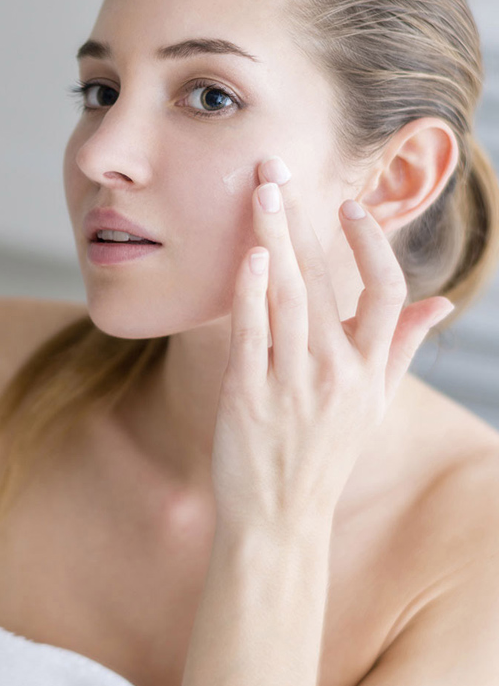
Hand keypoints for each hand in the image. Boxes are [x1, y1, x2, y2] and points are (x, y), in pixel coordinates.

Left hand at [210, 157, 453, 531]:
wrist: (279, 517)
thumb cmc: (324, 453)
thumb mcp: (373, 406)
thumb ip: (400, 350)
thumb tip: (439, 306)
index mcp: (369, 373)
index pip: (388, 295)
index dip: (371, 246)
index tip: (347, 206)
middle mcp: (335, 375)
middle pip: (325, 280)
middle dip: (301, 219)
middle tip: (277, 169)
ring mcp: (290, 385)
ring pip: (287, 297)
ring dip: (272, 238)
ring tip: (260, 193)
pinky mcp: (245, 397)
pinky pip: (249, 334)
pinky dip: (248, 291)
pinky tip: (247, 255)